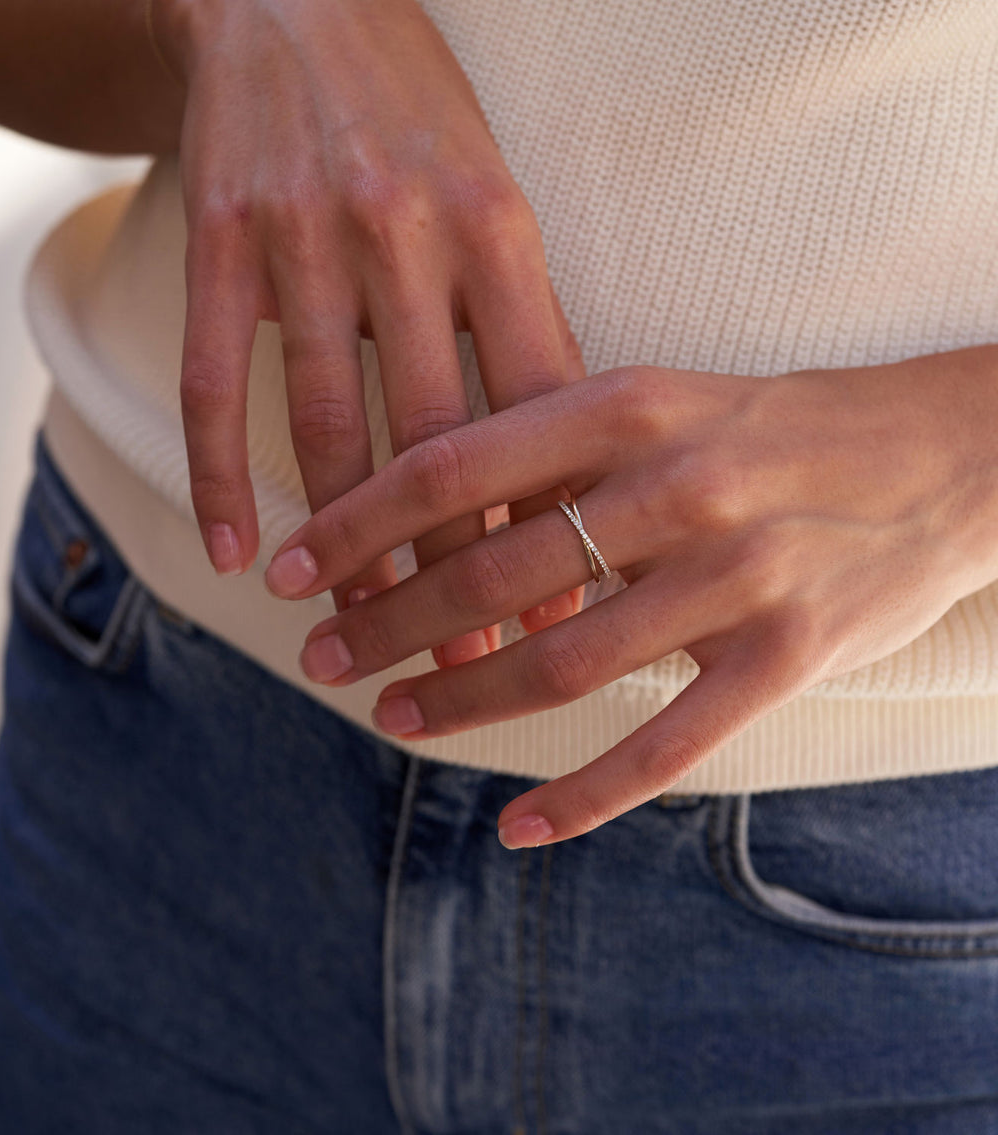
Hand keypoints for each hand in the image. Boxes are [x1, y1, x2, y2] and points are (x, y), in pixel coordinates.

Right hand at [151, 0, 584, 646]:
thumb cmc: (416, 106)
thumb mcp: (493, 185)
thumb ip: (521, 304)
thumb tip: (559, 443)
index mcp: (495, 222)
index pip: (534, 401)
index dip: (549, 513)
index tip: (564, 605)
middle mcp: (404, 231)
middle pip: (434, 434)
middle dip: (455, 562)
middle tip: (472, 659)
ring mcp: (304, 234)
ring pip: (324, 421)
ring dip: (343, 541)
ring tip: (361, 628)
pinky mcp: (219, 236)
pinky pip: (214, 377)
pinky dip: (222, 473)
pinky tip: (239, 552)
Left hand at [263, 349, 997, 842]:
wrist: (940, 454)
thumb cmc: (776, 425)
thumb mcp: (666, 396)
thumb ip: (558, 441)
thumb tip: (426, 500)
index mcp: (630, 404)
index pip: (454, 465)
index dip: (356, 522)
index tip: (287, 566)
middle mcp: (675, 485)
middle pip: (491, 572)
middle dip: (385, 622)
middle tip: (321, 656)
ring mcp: (735, 575)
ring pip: (560, 662)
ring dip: (458, 701)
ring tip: (392, 717)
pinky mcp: (786, 656)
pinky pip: (664, 745)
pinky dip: (581, 796)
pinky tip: (517, 825)